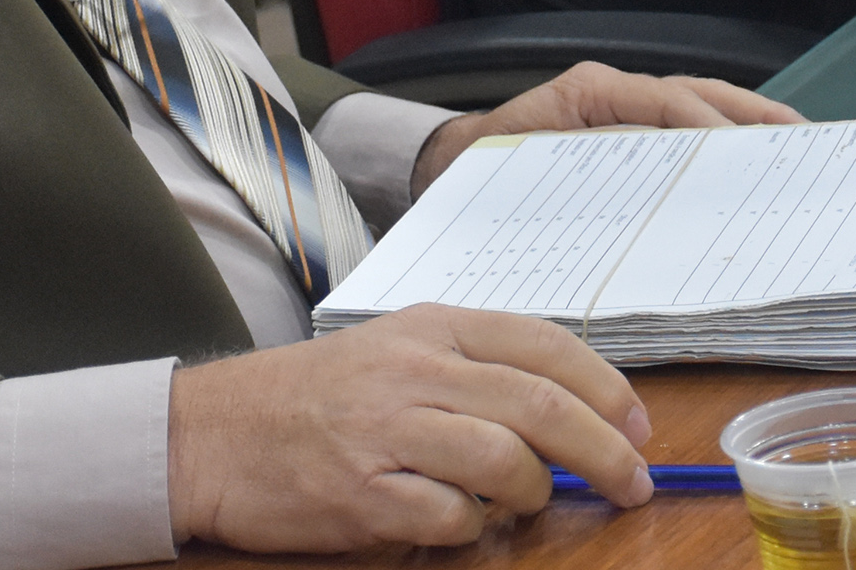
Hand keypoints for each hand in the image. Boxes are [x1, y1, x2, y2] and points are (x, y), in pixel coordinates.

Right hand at [169, 306, 652, 552]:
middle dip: (604, 451)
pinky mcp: (363, 494)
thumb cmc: (318, 396)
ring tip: (528, 504)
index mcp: (433, 326)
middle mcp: (416, 370)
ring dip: (534, 493)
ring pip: (506, 461)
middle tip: (633, 483)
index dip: (606, 388)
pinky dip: (472, 527)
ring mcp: (388, 431)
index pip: (545, 345)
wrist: (215, 432)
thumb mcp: (398, 349)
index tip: (640, 426)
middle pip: (541, 407)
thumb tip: (572, 410)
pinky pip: (450, 517)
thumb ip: (476, 367)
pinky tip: (459, 521)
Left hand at [413, 61, 804, 194]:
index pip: (664, 102)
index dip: (707, 125)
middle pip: (698, 95)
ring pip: (701, 108)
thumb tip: (650, 184)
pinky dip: (726, 144)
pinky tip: (757, 166)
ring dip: (750, 127)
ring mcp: (625, 109)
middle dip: (752, 115)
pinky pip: (686, 133)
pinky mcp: (630, 131)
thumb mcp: (524, 176)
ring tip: (798, 148)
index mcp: (590, 92)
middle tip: (802, 139)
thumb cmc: (482, 176)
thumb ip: (581, 176)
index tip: (743, 150)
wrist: (447, 170)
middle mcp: (615, 92)